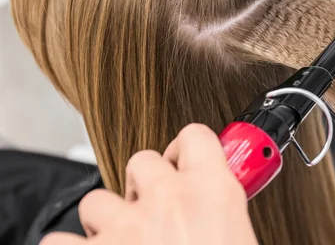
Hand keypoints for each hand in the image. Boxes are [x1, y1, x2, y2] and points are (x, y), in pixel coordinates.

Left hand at [41, 124, 257, 244]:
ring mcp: (125, 228)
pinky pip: (59, 242)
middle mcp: (169, 200)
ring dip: (107, 221)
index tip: (184, 160)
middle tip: (154, 213)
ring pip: (98, 200)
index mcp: (214, 194)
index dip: (187, 148)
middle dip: (145, 185)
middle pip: (142, 160)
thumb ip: (223, 219)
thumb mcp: (238, 242)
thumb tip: (218, 214)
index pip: (197, 137)